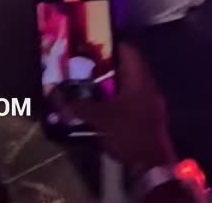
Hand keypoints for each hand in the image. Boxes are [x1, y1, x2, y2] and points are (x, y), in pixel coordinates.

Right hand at [74, 43, 175, 174]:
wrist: (152, 166)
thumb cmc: (129, 134)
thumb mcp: (102, 119)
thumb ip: (81, 106)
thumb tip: (59, 97)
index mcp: (140, 79)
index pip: (129, 51)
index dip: (111, 45)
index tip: (93, 47)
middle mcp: (147, 86)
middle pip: (128, 68)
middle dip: (107, 68)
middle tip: (86, 68)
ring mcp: (150, 102)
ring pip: (128, 85)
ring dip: (111, 86)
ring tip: (89, 88)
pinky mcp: (147, 118)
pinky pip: (130, 100)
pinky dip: (117, 100)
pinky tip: (102, 108)